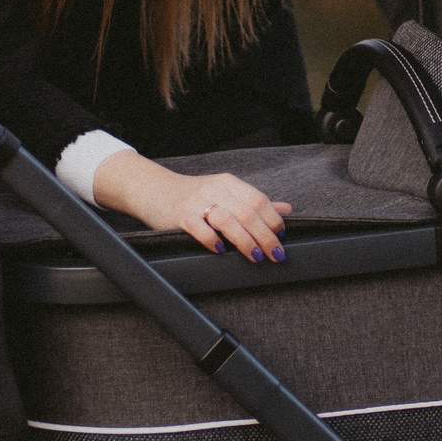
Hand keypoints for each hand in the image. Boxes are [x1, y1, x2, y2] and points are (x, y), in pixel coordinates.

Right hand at [94, 155, 290, 262]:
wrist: (154, 190)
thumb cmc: (194, 195)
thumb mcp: (226, 193)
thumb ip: (254, 202)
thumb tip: (287, 209)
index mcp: (229, 183)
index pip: (258, 200)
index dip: (273, 220)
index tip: (282, 238)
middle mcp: (215, 189)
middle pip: (247, 212)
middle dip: (265, 236)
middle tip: (275, 255)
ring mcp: (196, 201)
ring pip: (227, 219)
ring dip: (244, 240)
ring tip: (254, 256)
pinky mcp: (179, 214)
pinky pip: (198, 226)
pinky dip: (211, 239)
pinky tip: (220, 250)